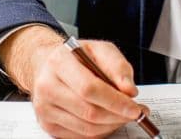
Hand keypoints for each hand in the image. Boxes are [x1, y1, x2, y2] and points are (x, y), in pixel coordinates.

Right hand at [0, 25, 144, 137]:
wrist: (49, 66)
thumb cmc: (77, 58)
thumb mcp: (101, 50)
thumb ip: (118, 67)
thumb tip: (129, 91)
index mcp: (59, 62)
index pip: (89, 88)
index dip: (115, 102)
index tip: (135, 108)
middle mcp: (47, 86)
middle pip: (89, 112)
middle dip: (118, 116)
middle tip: (136, 113)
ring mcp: (45, 108)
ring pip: (87, 128)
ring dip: (111, 125)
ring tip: (123, 115)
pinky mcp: (48, 124)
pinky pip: (81, 136)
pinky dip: (100, 131)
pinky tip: (107, 119)